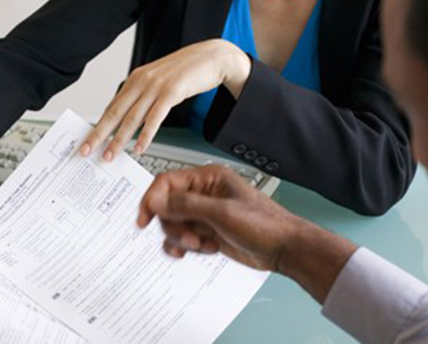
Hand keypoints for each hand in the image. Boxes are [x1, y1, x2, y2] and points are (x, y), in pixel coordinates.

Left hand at [79, 39, 250, 159]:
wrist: (213, 56)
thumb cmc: (188, 70)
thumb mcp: (160, 81)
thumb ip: (145, 96)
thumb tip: (132, 118)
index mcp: (136, 78)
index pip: (112, 106)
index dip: (98, 125)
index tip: (88, 139)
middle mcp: (142, 81)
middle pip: (115, 113)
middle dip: (99, 134)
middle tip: (86, 150)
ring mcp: (156, 86)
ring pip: (132, 118)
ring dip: (119, 140)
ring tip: (110, 155)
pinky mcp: (172, 92)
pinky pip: (155, 118)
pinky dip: (145, 135)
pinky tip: (139, 147)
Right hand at [138, 166, 357, 301]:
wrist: (284, 249)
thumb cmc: (264, 225)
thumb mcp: (221, 214)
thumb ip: (186, 206)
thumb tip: (156, 201)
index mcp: (207, 178)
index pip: (167, 182)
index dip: (152, 199)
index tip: (144, 219)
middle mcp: (204, 193)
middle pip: (167, 206)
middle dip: (174, 226)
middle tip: (190, 240)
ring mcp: (205, 213)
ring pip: (173, 224)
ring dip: (182, 239)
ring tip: (201, 246)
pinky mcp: (207, 231)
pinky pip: (183, 238)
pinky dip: (185, 247)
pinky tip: (201, 251)